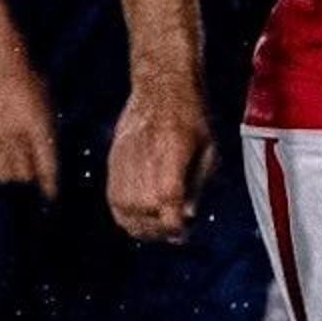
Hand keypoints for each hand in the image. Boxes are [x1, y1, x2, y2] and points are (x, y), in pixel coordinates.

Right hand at [0, 50, 60, 197]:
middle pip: (24, 174)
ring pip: (4, 172)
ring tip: (16, 168)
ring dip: (12, 174)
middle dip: (31, 178)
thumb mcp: (48, 104)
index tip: (51, 196)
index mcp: (38, 127)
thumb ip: (48, 132)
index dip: (50, 185)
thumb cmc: (30, 81)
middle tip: (33, 176)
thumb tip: (47, 159)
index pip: (47, 166)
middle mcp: (16, 135)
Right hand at [107, 88, 211, 243]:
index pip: (167, 207)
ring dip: (143, 227)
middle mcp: (144, 164)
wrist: (161, 88)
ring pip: (125, 213)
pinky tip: (142, 214)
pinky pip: (113, 201)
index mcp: (171, 160)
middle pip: (145, 215)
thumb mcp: (209, 153)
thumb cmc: (192, 119)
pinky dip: (127, 214)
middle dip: (161, 230)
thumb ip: (197, 187)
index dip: (175, 227)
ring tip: (158, 226)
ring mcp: (124, 164)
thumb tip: (187, 217)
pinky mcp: (113, 164)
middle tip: (175, 231)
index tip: (184, 232)